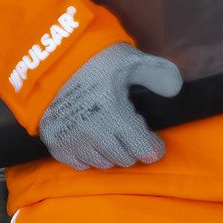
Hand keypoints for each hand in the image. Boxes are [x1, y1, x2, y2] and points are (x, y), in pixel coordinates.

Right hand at [37, 43, 182, 170]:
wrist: (46, 58)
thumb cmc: (93, 58)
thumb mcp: (130, 60)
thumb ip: (157, 74)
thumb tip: (176, 90)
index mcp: (115, 115)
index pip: (144, 150)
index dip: (153, 148)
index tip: (155, 143)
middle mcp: (94, 134)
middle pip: (124, 159)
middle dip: (132, 148)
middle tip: (131, 134)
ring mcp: (72, 141)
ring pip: (102, 163)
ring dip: (111, 154)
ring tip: (111, 137)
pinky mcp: (54, 143)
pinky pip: (78, 164)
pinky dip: (88, 157)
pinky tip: (91, 142)